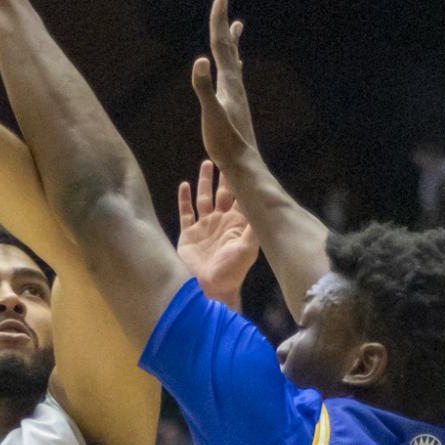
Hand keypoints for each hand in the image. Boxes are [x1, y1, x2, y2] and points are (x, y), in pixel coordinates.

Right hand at [176, 160, 259, 303]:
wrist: (209, 289)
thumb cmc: (231, 272)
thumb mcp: (247, 249)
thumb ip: (253, 227)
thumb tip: (261, 204)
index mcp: (236, 224)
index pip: (240, 196)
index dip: (241, 180)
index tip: (243, 161)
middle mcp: (221, 222)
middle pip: (223, 193)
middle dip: (224, 176)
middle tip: (225, 155)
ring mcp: (204, 227)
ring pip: (204, 198)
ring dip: (205, 182)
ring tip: (207, 163)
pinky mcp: (188, 235)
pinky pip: (186, 213)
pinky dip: (184, 199)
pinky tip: (184, 185)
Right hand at [190, 0, 258, 172]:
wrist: (243, 166)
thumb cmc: (225, 144)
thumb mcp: (211, 115)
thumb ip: (203, 88)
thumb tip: (199, 61)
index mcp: (229, 83)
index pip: (221, 45)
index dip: (219, 20)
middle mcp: (235, 85)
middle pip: (229, 49)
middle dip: (224, 25)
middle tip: (224, 4)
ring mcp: (236, 97)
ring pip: (233, 62)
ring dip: (231, 44)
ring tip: (235, 30)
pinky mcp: (235, 108)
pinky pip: (233, 79)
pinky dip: (231, 67)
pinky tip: (233, 72)